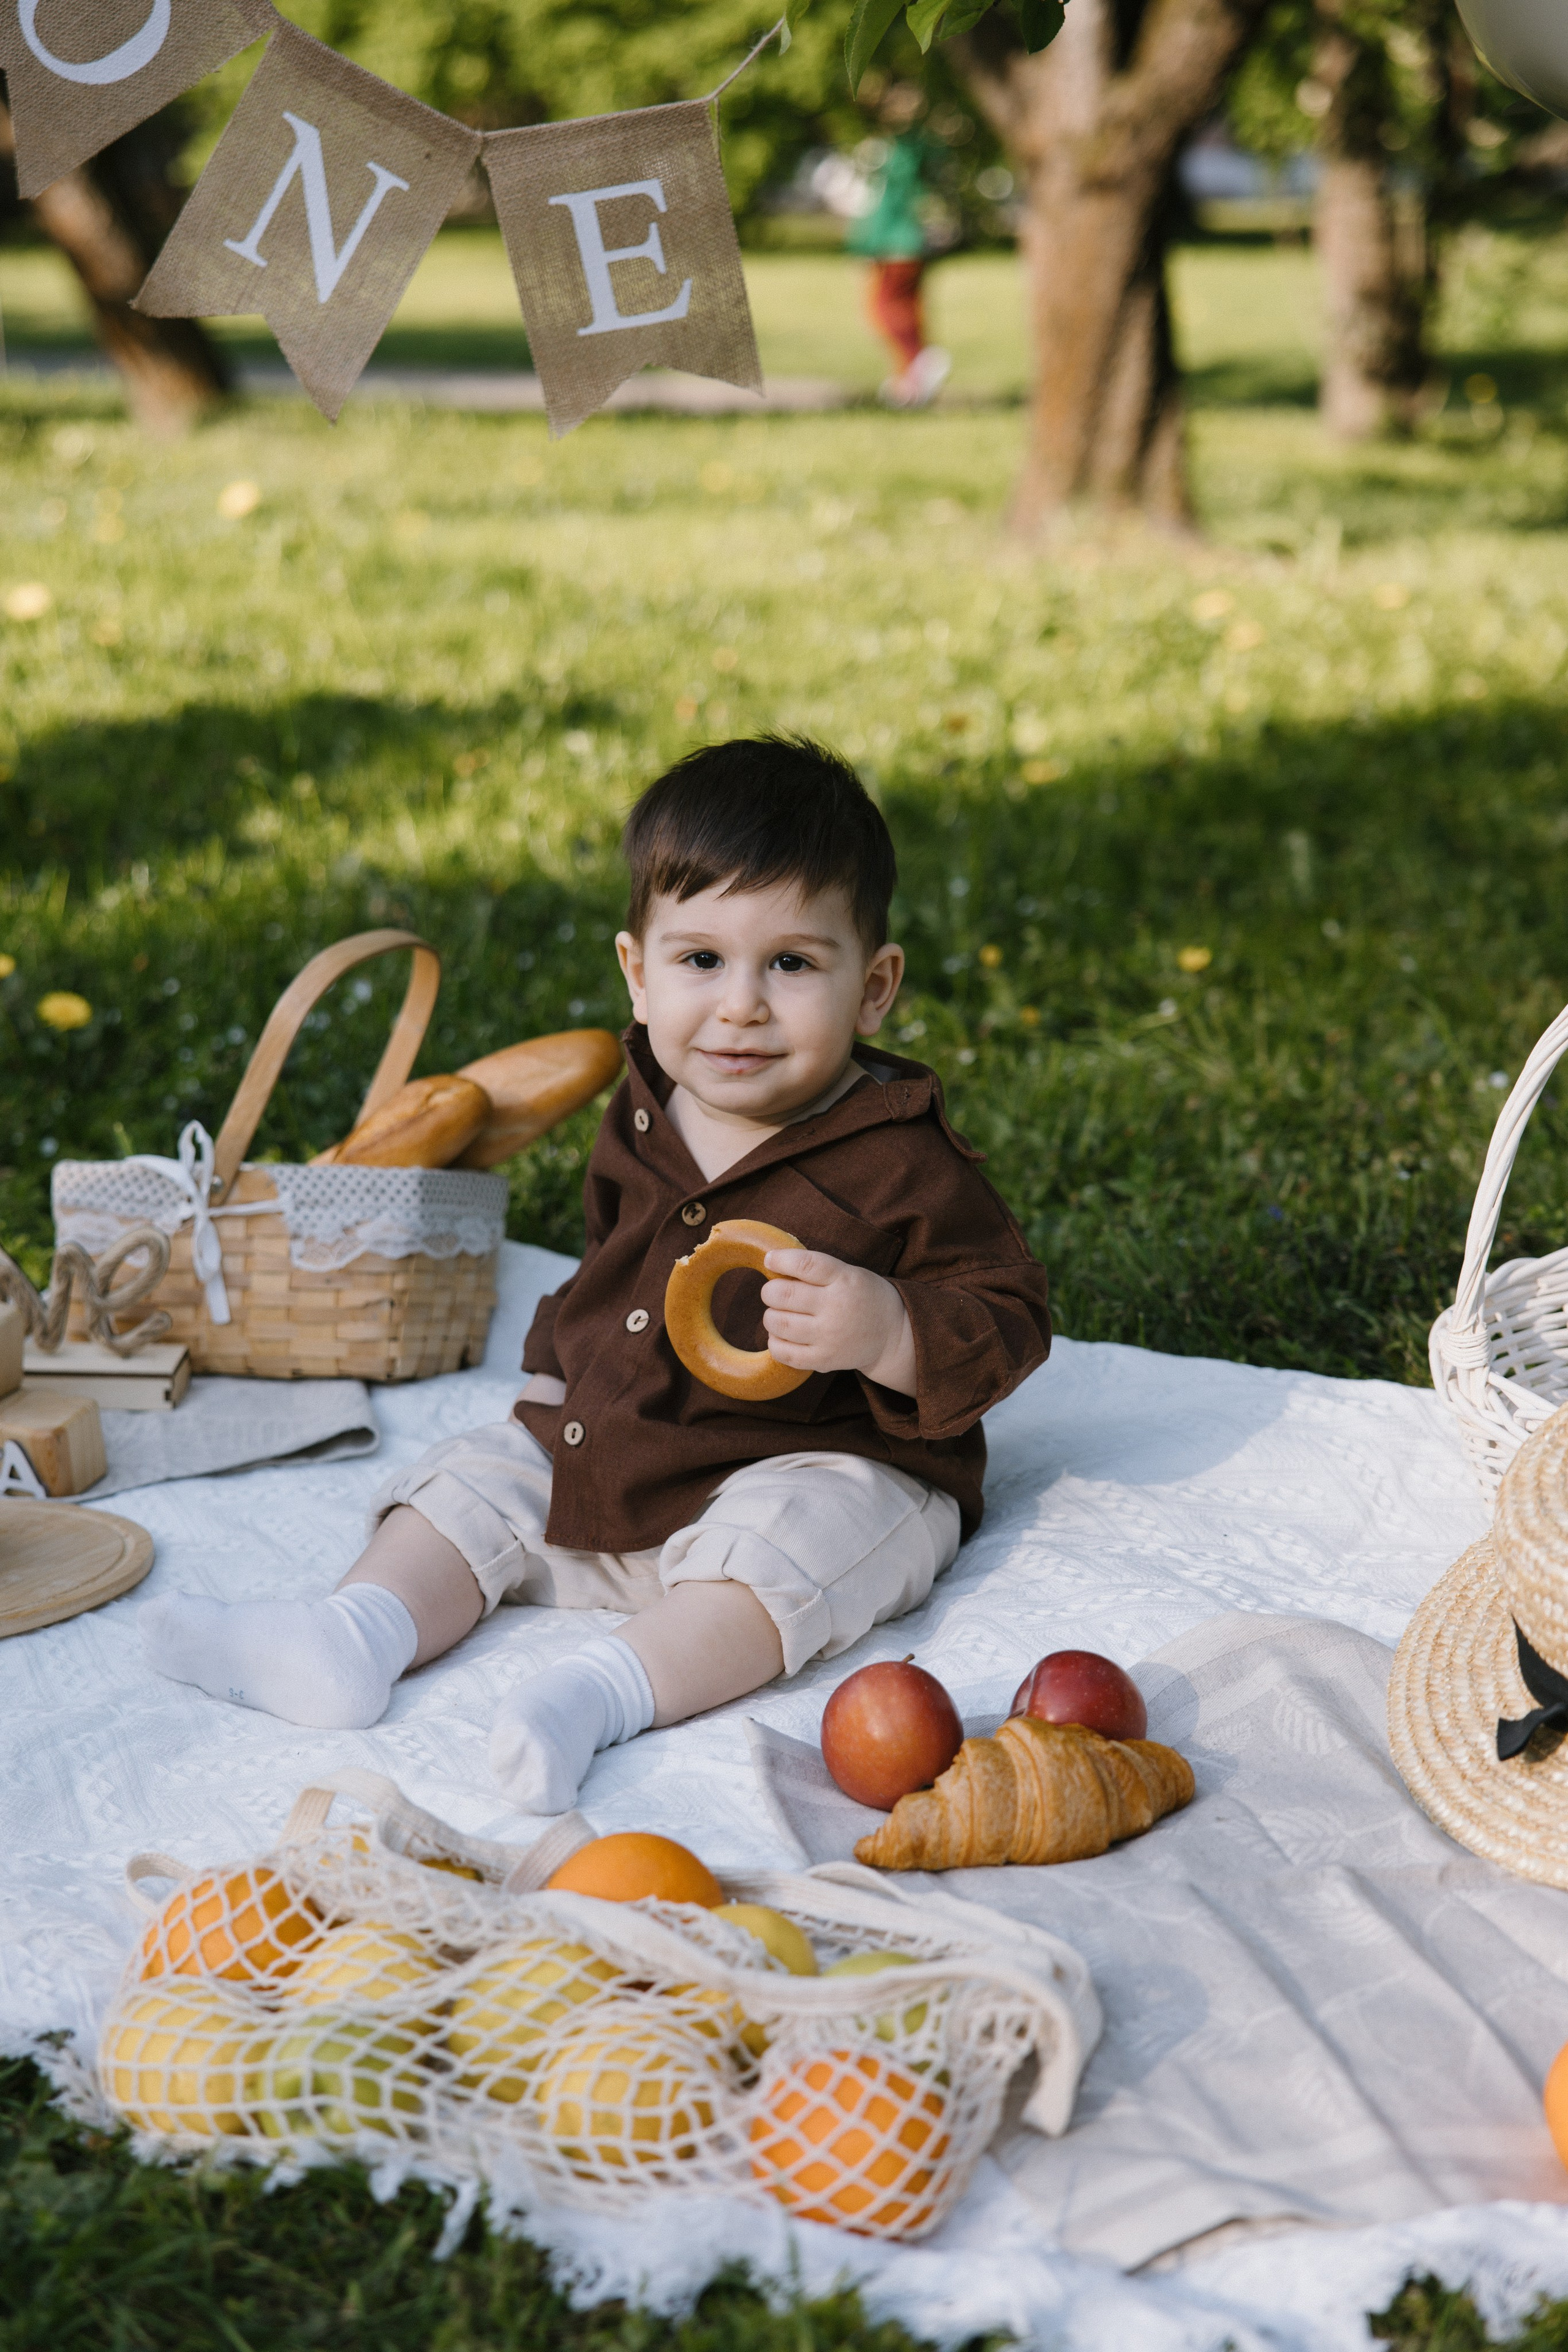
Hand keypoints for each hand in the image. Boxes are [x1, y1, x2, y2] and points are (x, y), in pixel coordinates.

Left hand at [760, 1249, 916, 1395]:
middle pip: (783, 1295)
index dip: (781, 1259)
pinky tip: (783, 1335)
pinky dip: (775, 1341)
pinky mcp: (823, 1360)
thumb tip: (771, 1263)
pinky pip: (783, 1352)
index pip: (805, 1265)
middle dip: (770, 1291)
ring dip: (771, 1316)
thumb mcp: (849, 1273)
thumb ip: (816, 1269)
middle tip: (775, 1292)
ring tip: (780, 1314)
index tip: (770, 1259)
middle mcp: (836, 1308)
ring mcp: (829, 1337)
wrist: (891, 1335)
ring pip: (778, 1323)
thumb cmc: (862, 1297)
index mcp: (844, 1280)